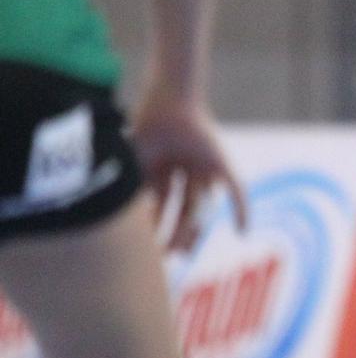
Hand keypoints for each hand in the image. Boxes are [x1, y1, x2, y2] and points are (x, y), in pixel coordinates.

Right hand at [129, 86, 246, 252]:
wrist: (169, 101)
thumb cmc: (144, 126)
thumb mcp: (131, 166)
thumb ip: (126, 191)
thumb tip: (108, 219)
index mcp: (160, 168)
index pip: (161, 204)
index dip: (157, 226)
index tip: (151, 248)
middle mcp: (183, 170)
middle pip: (184, 208)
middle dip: (176, 232)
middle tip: (169, 256)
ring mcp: (203, 168)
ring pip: (201, 205)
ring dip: (193, 229)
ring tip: (183, 251)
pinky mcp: (221, 164)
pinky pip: (235, 190)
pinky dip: (241, 210)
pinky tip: (244, 231)